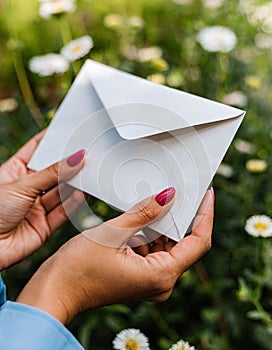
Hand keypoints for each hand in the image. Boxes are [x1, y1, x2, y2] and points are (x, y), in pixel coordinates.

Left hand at [0, 130, 84, 270]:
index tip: (70, 132)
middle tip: (87, 154)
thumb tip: (76, 157)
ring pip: (61, 192)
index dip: (53, 141)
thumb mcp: (22, 185)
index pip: (37, 150)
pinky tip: (83, 192)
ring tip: (90, 172)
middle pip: (53, 172)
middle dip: (69, 164)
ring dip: (75, 184)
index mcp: (15, 172)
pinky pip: (64, 212)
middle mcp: (28, 189)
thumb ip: (52, 174)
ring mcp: (36, 208)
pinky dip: (74, 203)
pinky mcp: (44, 226)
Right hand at [17, 188, 213, 323]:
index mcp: (161, 275)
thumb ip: (143, 213)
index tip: (206, 194)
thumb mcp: (113, 233)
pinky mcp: (140, 276)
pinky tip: (140, 217)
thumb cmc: (78, 268)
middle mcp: (161, 282)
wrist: (55, 291)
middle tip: (180, 190)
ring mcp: (150, 281)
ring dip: (163, 223)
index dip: (205, 215)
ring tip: (157, 200)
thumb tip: (168, 195)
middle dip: (181, 216)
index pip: (198, 242)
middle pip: (183, 243)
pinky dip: (150, 233)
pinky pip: (154, 251)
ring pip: (167, 246)